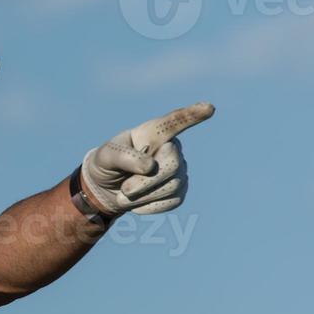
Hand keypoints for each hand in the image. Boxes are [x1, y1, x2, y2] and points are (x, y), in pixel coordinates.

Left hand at [81, 102, 214, 216]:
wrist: (106, 188)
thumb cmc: (106, 164)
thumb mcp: (105, 156)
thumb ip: (123, 157)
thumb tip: (150, 166)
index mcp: (154, 133)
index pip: (175, 122)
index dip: (192, 115)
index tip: (209, 107)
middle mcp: (171, 148)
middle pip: (172, 163)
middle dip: (146, 181)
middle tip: (125, 189)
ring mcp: (178, 170)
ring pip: (171, 186)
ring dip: (143, 195)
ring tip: (124, 194)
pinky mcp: (178, 192)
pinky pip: (170, 202)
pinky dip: (148, 205)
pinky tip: (136, 201)